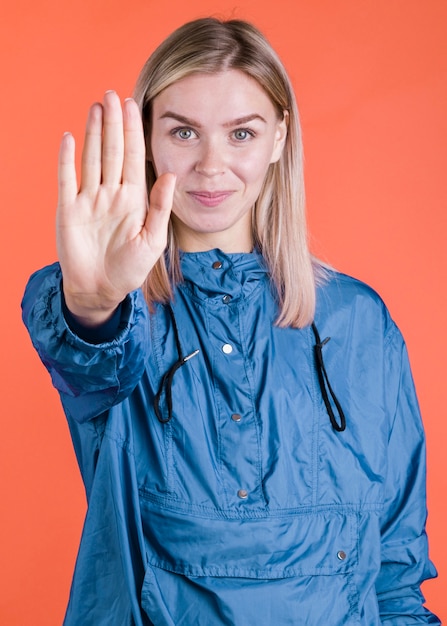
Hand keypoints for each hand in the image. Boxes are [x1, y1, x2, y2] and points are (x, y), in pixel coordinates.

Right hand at [56, 90, 174, 325]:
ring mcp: (89, 200)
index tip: (134, 106)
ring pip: (91, 159)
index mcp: (133, 199)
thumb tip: (169, 175)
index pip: (133, 158)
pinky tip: (70, 138)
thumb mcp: (152, 240)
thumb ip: (160, 208)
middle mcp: (111, 194)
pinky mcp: (68, 209)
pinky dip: (67, 159)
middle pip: (112, 151)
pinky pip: (66, 179)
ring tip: (96, 107)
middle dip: (114, 124)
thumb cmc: (130, 268)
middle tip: (114, 94)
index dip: (133, 132)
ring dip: (93, 133)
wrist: (101, 289)